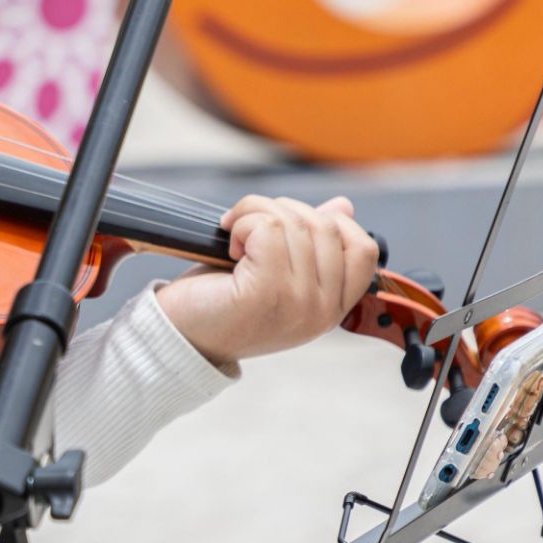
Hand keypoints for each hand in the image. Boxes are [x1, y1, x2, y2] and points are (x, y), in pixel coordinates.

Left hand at [154, 195, 379, 368]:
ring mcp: (298, 304)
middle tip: (248, 227)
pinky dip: (244, 221)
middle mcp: (322, 311)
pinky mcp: (267, 292)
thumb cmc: (222, 301)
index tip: (287, 227)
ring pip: (296, 222)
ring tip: (235, 236)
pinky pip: (269, 228)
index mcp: (331, 308)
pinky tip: (230, 245)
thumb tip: (342, 206)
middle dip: (282, 210)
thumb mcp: (277, 269)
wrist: (179, 336)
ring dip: (256, 213)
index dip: (329, 222)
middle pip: (327, 227)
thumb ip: (312, 242)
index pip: (363, 250)